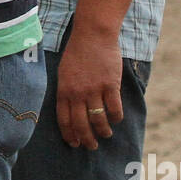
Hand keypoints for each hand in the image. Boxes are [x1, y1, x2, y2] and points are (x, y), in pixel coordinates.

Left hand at [55, 29, 124, 149]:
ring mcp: (94, 89)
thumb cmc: (77, 52)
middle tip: (91, 146)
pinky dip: (116, 118)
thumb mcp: (64, 71)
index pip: (64, 120)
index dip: (69, 135)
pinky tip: (116, 118)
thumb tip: (70, 111)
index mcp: (64, 89)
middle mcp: (77, 92)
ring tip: (106, 134)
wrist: (93, 34)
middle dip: (87, 140)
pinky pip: (115, 110)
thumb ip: (66, 91)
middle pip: (81, 125)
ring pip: (99, 121)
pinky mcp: (110, 85)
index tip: (74, 143)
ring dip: (103, 132)